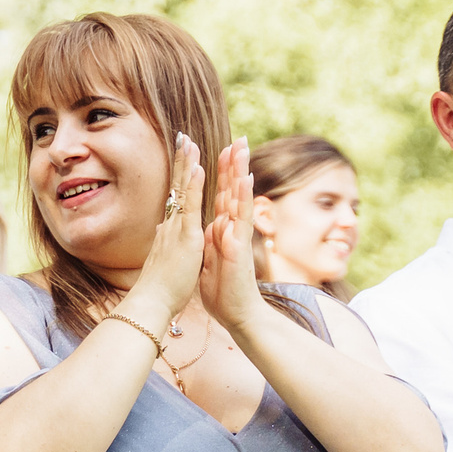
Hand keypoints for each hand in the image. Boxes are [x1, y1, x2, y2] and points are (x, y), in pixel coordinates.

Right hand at [123, 132, 205, 329]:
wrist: (150, 304)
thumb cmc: (158, 289)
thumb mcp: (162, 259)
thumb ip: (162, 241)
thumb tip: (160, 230)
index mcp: (169, 231)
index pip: (176, 197)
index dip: (180, 175)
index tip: (183, 156)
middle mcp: (171, 225)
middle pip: (177, 186)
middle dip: (181, 161)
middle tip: (184, 136)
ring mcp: (177, 229)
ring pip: (182, 190)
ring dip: (187, 164)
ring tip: (189, 141)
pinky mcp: (186, 238)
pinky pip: (191, 207)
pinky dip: (194, 186)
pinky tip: (198, 167)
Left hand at [198, 135, 266, 331]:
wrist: (235, 313)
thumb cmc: (223, 291)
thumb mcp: (209, 260)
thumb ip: (209, 242)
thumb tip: (207, 229)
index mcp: (222, 230)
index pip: (221, 196)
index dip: (221, 174)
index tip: (221, 152)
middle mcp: (233, 228)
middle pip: (233, 189)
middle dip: (234, 164)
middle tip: (238, 138)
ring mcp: (238, 235)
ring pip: (240, 196)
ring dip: (240, 171)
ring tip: (242, 147)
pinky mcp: (240, 245)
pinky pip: (243, 217)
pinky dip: (244, 197)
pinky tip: (245, 179)